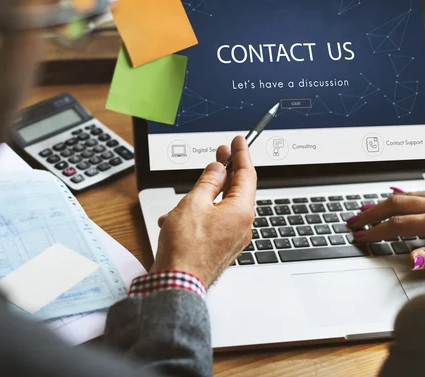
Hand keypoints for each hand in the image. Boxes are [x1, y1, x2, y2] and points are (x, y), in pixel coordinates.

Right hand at [150, 136, 256, 287]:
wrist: (177, 284)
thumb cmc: (185, 249)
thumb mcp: (194, 203)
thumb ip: (208, 182)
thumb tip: (218, 169)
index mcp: (241, 211)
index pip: (247, 174)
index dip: (241, 154)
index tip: (238, 141)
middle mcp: (242, 225)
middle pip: (237, 190)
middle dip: (224, 172)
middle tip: (220, 154)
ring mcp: (233, 238)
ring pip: (221, 207)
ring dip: (203, 198)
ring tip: (183, 199)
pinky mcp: (221, 247)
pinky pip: (214, 222)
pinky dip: (198, 216)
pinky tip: (177, 219)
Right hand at [348, 189, 424, 270]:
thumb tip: (408, 258)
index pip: (398, 225)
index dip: (375, 231)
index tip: (360, 236)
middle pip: (395, 203)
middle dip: (370, 211)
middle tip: (353, 219)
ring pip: (406, 195)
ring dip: (383, 202)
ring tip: (366, 208)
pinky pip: (420, 192)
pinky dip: (402, 194)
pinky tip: (396, 195)